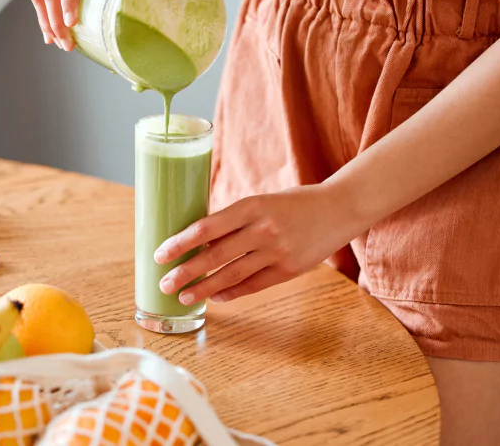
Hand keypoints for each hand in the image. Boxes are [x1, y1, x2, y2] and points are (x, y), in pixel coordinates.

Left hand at [155, 184, 355, 304]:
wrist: (339, 208)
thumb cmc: (294, 203)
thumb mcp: (262, 202)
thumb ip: (235, 220)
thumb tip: (200, 243)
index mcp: (251, 206)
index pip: (206, 227)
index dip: (180, 243)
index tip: (160, 253)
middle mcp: (262, 229)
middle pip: (214, 255)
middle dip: (185, 272)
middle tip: (164, 283)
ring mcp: (277, 251)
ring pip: (231, 275)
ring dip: (204, 288)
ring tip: (184, 296)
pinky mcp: (289, 270)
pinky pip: (254, 285)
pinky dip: (232, 292)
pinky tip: (216, 298)